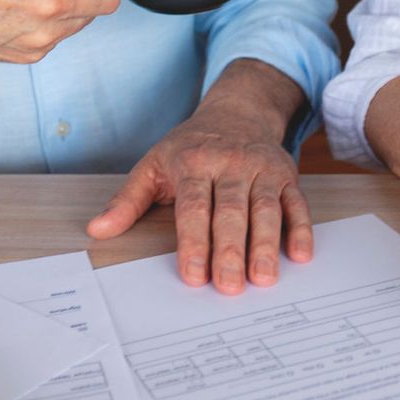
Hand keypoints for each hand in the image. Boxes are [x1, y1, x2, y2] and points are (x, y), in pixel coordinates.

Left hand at [85, 106, 310, 294]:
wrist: (237, 112)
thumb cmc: (190, 148)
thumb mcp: (153, 165)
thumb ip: (127, 200)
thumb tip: (98, 229)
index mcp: (193, 163)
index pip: (193, 206)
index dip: (193, 241)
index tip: (193, 275)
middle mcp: (230, 164)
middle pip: (231, 210)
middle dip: (230, 250)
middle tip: (229, 287)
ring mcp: (261, 169)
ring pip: (266, 208)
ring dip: (266, 245)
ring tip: (263, 279)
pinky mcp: (286, 175)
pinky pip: (296, 202)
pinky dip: (301, 228)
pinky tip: (300, 254)